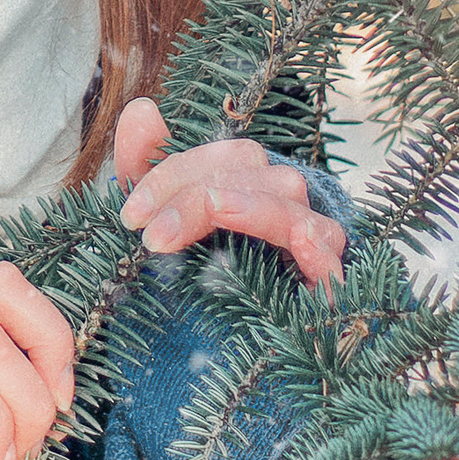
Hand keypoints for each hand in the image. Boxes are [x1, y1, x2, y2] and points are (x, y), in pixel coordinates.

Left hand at [112, 96, 345, 286]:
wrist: (225, 351)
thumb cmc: (192, 271)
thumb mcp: (160, 216)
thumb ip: (146, 164)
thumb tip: (141, 108)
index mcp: (250, 183)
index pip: (223, 155)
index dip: (173, 174)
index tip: (129, 215)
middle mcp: (283, 203)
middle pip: (253, 170)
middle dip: (195, 193)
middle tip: (149, 236)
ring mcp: (311, 240)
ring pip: (290, 203)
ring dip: (246, 207)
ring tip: (212, 211)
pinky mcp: (326, 283)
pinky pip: (330, 254)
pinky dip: (314, 247)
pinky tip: (295, 244)